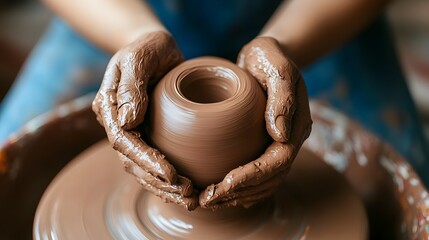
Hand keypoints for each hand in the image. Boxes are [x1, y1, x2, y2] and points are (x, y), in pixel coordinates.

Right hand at [92, 31, 197, 209]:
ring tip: (189, 199)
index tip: (170, 173)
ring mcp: (132, 130)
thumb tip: (127, 120)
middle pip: (132, 161)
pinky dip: (166, 178)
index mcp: (109, 106)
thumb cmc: (146, 47)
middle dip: (158, 181)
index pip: (123, 140)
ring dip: (163, 186)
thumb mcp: (139, 58)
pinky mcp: (148, 133)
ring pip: (142, 167)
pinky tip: (183, 189)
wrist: (154, 47)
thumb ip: (131, 85)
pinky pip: (153, 160)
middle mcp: (117, 123)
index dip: (145, 159)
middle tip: (187, 195)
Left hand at [199, 37, 311, 208]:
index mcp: (296, 126)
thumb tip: (281, 134)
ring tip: (209, 200)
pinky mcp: (262, 143)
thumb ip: (282, 97)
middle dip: (240, 193)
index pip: (277, 162)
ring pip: (264, 182)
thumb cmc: (271, 56)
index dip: (252, 177)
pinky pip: (255, 173)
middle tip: (208, 200)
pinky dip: (239, 188)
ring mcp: (277, 143)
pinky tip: (220, 192)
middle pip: (270, 180)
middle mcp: (289, 140)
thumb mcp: (277, 66)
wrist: (266, 55)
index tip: (223, 185)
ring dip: (237, 196)